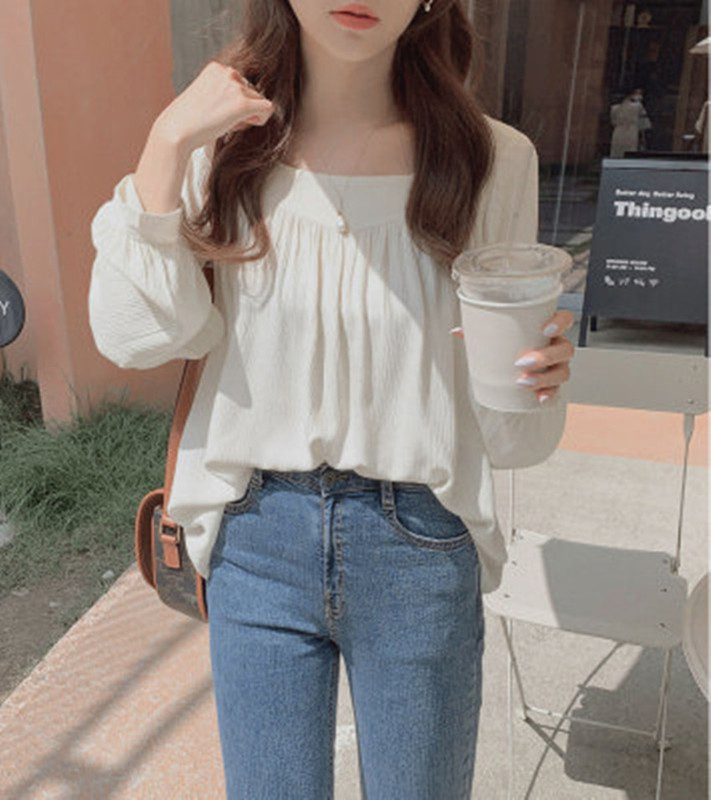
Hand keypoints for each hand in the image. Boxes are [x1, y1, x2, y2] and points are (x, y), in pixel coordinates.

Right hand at [155, 60, 274, 152]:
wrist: (176, 131)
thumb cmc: (188, 120)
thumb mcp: (205, 96)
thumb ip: (224, 92)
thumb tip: (251, 101)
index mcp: (216, 68)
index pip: (240, 83)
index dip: (233, 101)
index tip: (218, 111)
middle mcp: (227, 72)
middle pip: (251, 91)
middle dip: (242, 109)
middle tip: (223, 120)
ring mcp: (235, 87)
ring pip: (259, 101)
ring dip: (248, 116)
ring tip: (226, 123)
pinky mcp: (243, 103)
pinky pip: (268, 109)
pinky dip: (261, 119)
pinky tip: (241, 126)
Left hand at [451, 309, 575, 403]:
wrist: (507, 368)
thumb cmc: (506, 345)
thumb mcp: (494, 335)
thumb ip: (478, 330)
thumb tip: (457, 331)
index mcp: (547, 329)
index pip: (566, 319)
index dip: (561, 322)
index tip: (545, 330)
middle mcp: (557, 347)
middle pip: (564, 349)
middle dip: (545, 357)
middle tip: (521, 363)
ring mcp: (557, 366)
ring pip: (563, 371)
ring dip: (545, 378)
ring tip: (523, 382)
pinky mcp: (552, 385)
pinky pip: (557, 391)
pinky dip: (549, 395)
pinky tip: (539, 398)